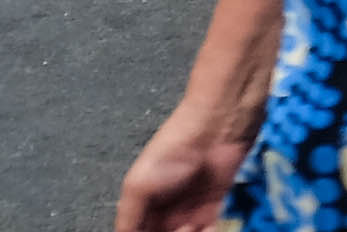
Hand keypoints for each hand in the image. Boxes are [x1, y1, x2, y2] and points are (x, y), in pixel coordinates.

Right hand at [115, 99, 253, 231]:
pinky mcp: (214, 206)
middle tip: (178, 229)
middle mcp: (163, 210)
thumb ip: (129, 217)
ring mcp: (189, 208)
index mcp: (140, 205)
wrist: (218, 125)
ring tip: (189, 226)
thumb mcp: (138, 185)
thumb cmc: (173, 149)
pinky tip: (207, 228)